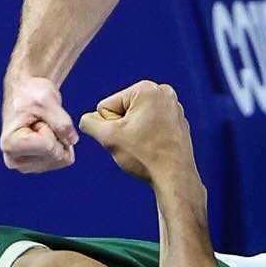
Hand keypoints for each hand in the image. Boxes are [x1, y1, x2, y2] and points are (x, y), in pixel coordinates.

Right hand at [0, 77, 77, 172]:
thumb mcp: (47, 100)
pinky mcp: (37, 166)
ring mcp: (25, 165)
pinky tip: (46, 133)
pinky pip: (64, 160)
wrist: (27, 92)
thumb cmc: (31, 93)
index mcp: (10, 145)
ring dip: (58, 139)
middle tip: (40, 121)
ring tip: (42, 126)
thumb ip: (61, 121)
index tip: (37, 117)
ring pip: (61, 160)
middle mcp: (14, 160)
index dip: (50, 127)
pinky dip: (61, 144)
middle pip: (56, 155)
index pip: (49, 146)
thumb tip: (72, 140)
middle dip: (55, 134)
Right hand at [79, 80, 197, 185]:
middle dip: (123, 128)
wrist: (175, 177)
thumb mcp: (108, 138)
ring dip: (135, 132)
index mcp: (145, 89)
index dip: (110, 126)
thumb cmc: (144, 156)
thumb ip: (90, 123)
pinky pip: (151, 124)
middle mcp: (162, 91)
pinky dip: (149, 136)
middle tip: (137, 144)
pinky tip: (156, 147)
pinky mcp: (177, 119)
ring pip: (136, 118)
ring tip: (147, 146)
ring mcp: (172, 105)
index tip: (127, 138)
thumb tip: (87, 119)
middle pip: (122, 110)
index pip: (106, 106)